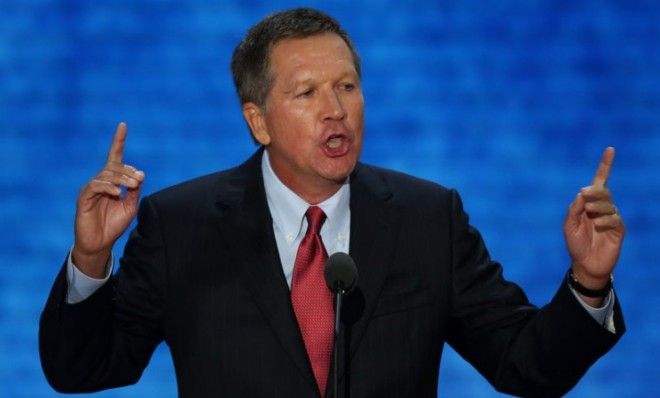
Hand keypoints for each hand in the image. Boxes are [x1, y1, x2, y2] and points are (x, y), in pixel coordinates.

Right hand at [71, 123, 144, 277]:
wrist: (100, 243)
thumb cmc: (114, 224)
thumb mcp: (130, 207)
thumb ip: (135, 192)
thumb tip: (140, 175)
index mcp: (113, 181)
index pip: (115, 156)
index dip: (118, 141)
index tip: (123, 125)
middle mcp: (101, 181)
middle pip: (115, 167)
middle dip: (128, 172)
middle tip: (139, 181)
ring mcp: (91, 188)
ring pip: (106, 175)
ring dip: (121, 179)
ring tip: (130, 187)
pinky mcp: (84, 197)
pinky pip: (95, 186)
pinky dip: (107, 187)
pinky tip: (116, 192)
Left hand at [563, 147, 624, 299]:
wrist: (585, 264)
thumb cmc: (575, 244)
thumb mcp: (569, 225)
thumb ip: (574, 209)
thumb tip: (582, 194)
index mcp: (589, 204)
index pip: (600, 181)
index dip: (605, 166)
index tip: (610, 149)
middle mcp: (602, 208)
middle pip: (603, 191)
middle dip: (595, 191)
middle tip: (585, 195)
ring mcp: (611, 218)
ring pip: (609, 204)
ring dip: (598, 207)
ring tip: (590, 214)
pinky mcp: (619, 230)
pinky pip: (615, 219)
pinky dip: (605, 220)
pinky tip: (598, 226)